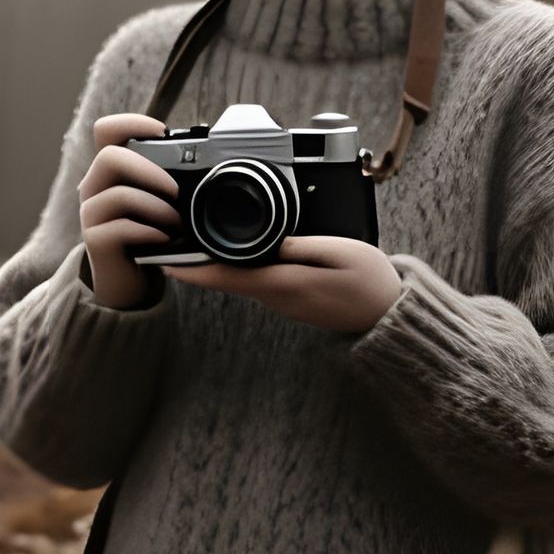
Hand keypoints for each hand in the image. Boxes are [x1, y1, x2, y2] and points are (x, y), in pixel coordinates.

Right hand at [78, 113, 181, 308]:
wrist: (129, 278)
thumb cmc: (147, 232)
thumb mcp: (157, 200)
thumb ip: (168, 179)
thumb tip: (209, 160)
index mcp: (110, 170)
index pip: (105, 130)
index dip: (131, 123)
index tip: (162, 133)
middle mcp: (93, 186)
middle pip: (109, 157)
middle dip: (149, 170)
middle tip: (176, 191)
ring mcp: (91, 213)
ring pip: (118, 194)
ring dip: (155, 206)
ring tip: (177, 221)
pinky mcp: (95, 240)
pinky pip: (120, 228)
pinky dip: (148, 231)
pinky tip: (163, 239)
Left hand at [160, 235, 402, 333]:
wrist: (388, 314)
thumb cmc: (369, 281)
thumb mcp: (342, 252)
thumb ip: (304, 246)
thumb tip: (273, 240)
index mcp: (284, 283)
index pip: (227, 277)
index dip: (193, 269)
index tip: (165, 260)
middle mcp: (276, 295)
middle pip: (225, 276)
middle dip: (195, 260)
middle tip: (167, 239)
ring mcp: (281, 298)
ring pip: (238, 276)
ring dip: (213, 261)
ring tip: (188, 238)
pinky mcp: (289, 296)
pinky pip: (254, 277)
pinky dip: (236, 264)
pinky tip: (229, 249)